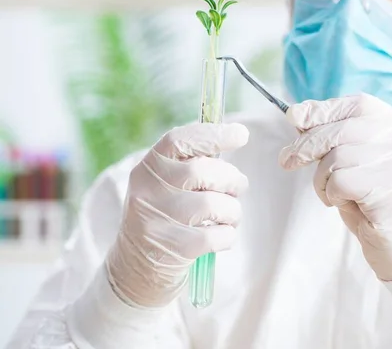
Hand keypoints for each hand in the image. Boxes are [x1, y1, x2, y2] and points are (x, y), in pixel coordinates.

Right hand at [106, 123, 248, 307]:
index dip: (213, 134)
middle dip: (232, 178)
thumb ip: (192, 163)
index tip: (241, 134)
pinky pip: (218, 235)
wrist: (137, 270)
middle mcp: (147, 192)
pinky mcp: (172, 250)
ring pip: (214, 204)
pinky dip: (228, 235)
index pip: (179, 140)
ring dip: (233, 210)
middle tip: (238, 187)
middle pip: (202, 171)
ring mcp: (157, 222)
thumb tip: (234, 135)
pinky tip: (220, 237)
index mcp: (147, 169)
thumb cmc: (165, 218)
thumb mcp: (166, 186)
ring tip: (229, 215)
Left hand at [279, 94, 391, 281]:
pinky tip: (345, 205)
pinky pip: (341, 182)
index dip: (323, 109)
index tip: (294, 117)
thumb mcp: (357, 166)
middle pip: (343, 129)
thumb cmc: (377, 207)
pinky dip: (331, 194)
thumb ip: (336, 140)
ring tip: (333, 195)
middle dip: (307, 144)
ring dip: (321, 178)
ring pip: (338, 156)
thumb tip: (296, 116)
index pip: (359, 105)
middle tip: (287, 160)